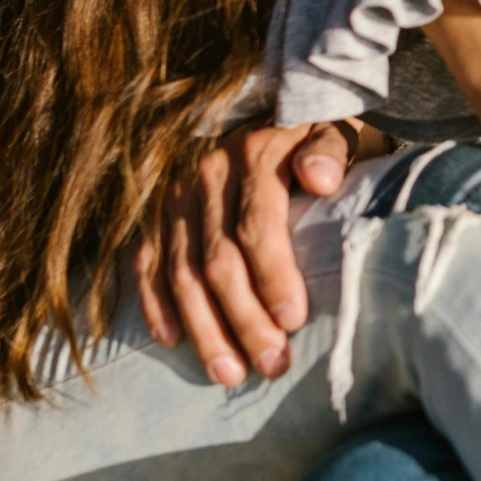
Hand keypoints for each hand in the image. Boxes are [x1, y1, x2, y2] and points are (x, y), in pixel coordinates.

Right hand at [132, 118, 385, 383]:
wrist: (272, 107)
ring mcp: (175, 193)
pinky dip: (156, 304)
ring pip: (181, 272)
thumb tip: (320, 179)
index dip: (274, 276)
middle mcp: (206, 172)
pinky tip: (174, 341)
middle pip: (218, 260)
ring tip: (229, 373)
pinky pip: (146, 263)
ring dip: (203, 328)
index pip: (257, 226)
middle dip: (244, 319)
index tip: (294, 321)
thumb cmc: (315, 133)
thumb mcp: (334, 129)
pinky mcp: (156, 212)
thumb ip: (330, 151)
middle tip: (271, 364)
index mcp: (254, 153)